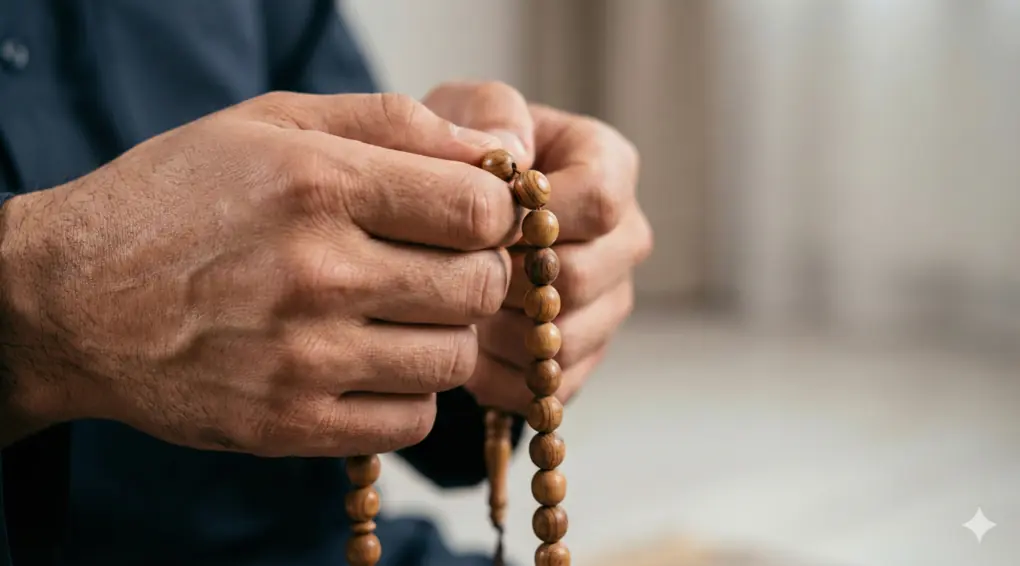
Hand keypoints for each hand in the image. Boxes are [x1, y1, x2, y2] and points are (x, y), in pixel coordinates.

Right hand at [0, 92, 519, 454]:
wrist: (75, 299)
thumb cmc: (180, 199)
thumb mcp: (274, 125)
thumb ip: (395, 125)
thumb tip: (497, 155)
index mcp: (319, 185)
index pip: (479, 210)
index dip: (493, 213)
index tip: (470, 217)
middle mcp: (316, 274)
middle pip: (479, 287)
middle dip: (477, 272)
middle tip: (439, 265)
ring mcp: (304, 360)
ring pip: (455, 359)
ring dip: (446, 335)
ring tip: (402, 314)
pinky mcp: (289, 425)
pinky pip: (412, 422)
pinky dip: (411, 393)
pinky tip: (375, 362)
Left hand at [423, 82, 653, 413]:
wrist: (448, 217)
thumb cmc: (458, 156)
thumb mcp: (465, 109)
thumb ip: (491, 115)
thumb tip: (511, 157)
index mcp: (609, 167)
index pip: (599, 201)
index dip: (539, 221)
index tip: (483, 225)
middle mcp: (623, 238)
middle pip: (583, 281)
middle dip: (510, 286)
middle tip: (453, 276)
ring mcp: (609, 302)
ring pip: (567, 342)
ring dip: (499, 337)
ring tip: (452, 314)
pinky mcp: (584, 357)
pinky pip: (549, 388)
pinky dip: (499, 381)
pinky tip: (465, 353)